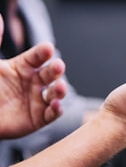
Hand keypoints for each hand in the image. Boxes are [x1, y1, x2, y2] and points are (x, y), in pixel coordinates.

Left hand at [0, 15, 65, 137]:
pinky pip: (51, 114)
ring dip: (61, 90)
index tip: (48, 48)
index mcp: (23, 67)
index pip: (38, 56)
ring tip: (60, 88)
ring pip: (55, 93)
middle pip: (51, 74)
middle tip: (58, 66)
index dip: (43, 52)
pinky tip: (56, 105)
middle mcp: (34, 82)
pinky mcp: (39, 118)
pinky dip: (57, 110)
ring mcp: (38, 100)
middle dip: (56, 70)